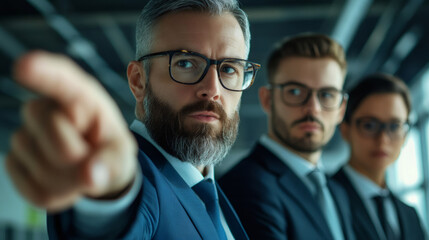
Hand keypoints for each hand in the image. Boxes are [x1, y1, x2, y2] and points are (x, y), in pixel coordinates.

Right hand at [5, 51, 137, 211]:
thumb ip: (112, 163)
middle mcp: (47, 109)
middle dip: (77, 153)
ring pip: (41, 164)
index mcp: (81, 97)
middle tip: (93, 159)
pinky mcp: (14, 162)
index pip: (61, 79)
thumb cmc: (109, 150)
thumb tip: (90, 176)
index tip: (24, 66)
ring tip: (81, 171)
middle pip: (51, 128)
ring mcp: (26, 135)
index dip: (43, 72)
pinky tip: (65, 183)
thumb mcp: (122, 154)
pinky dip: (55, 195)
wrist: (94, 170)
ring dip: (68, 180)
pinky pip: (33, 188)